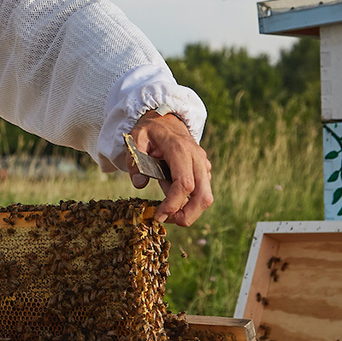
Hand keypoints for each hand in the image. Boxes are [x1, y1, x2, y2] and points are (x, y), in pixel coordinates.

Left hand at [128, 112, 212, 226]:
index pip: (185, 184)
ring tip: (165, 206)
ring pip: (206, 196)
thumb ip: (135, 160)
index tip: (159, 216)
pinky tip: (170, 192)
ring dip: (189, 210)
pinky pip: (202, 191)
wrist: (166, 119)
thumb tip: (139, 184)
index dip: (174, 204)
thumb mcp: (135, 139)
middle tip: (167, 221)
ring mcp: (203, 164)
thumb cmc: (150, 130)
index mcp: (180, 150)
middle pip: (203, 196)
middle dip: (188, 215)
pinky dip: (189, 200)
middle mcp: (197, 158)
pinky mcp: (204, 170)